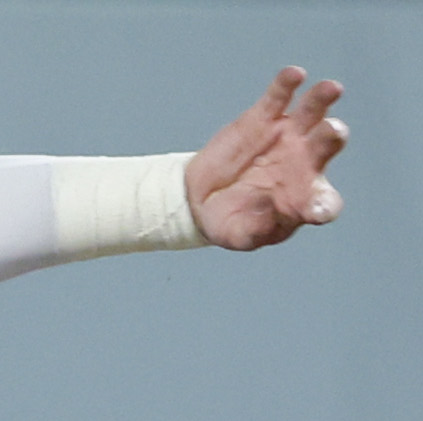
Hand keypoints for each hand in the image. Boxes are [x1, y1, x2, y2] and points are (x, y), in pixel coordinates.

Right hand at [188, 67, 347, 249]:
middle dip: (331, 136)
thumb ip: (255, 230)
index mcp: (304, 199)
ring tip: (329, 89)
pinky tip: (293, 75)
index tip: (315, 211)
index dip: (323, 206)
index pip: (324, 203)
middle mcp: (305, 163)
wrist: (200, 199)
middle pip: (327, 145)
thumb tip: (268, 212)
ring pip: (313, 114)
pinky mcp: (263, 119)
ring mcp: (287, 137)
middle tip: (331, 131)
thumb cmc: (231, 221)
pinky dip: (286, 85)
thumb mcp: (238, 235)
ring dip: (322, 100)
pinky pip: (278, 98)